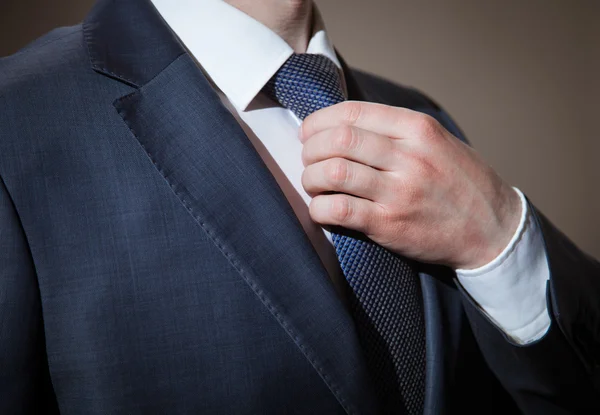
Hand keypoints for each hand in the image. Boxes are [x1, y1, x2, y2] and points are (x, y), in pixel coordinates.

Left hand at [299, 101, 521, 269]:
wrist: (494, 228)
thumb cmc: (461, 182)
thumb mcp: (438, 141)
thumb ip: (396, 130)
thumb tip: (342, 126)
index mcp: (418, 129)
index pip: (352, 113)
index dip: (319, 121)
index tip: (308, 132)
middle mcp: (409, 157)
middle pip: (338, 141)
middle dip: (310, 148)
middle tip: (308, 159)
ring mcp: (399, 192)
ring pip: (334, 173)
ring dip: (311, 178)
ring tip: (313, 183)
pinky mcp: (390, 225)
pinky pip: (339, 211)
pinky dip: (319, 208)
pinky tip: (321, 209)